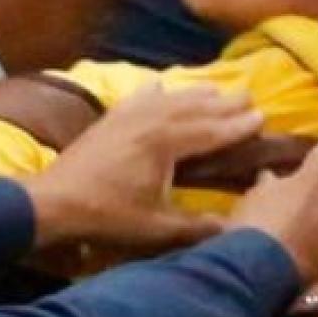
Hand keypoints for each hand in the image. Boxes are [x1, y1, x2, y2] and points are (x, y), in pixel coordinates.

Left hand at [23, 85, 264, 251]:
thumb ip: (197, 227)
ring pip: (170, 99)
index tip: (262, 116)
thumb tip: (234, 230)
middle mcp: (151, 121)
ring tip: (216, 89)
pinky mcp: (110, 120)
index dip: (238, 125)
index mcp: (167, 143)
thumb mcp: (157, 227)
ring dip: (195, 94)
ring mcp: (128, 116)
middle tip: (249, 94)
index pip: (212, 130)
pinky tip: (158, 86)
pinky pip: (138, 99)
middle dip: (224, 102)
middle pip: (195, 107)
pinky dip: (153, 92)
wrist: (54, 201)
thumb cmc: (107, 215)